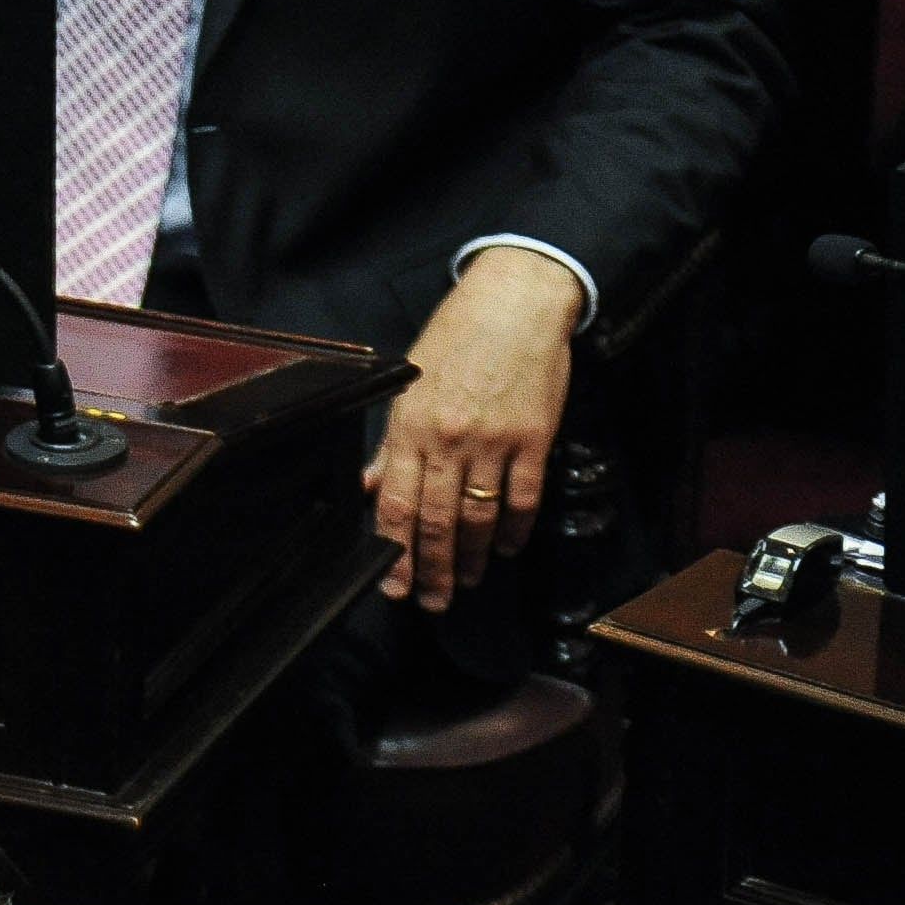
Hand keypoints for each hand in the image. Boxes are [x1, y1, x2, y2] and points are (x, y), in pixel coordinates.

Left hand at [364, 247, 583, 611]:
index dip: (395, 554)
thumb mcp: (412, 384)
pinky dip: (515, 531)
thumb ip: (393, 443)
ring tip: (467, 582)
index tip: (395, 588)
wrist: (517, 301)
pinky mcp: (533, 439)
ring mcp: (493, 442)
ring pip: (479, 518)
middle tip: (433, 602)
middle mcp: (450, 440)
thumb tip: (371, 488)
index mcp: (412, 427)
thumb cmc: (459, 337)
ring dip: (471, 558)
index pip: (397, 506)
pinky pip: (523, 498)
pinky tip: (507, 549)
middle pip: (437, 523)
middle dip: (432, 571)